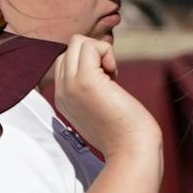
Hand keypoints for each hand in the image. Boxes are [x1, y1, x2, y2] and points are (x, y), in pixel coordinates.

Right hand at [48, 35, 160, 162]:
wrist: (131, 150)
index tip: (107, 80)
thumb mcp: (99, 108)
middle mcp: (61, 90)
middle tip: (111, 76)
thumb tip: (102, 67)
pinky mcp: (86, 81)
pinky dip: (107, 52)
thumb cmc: (124, 132)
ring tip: (112, 74)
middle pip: (69, 48)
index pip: (64, 61)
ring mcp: (71, 85)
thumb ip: (91, 90)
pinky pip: (91, 46)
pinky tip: (115, 73)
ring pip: (77, 42)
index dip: (89, 62)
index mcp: (63, 97)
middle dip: (94, 54)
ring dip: (100, 51)